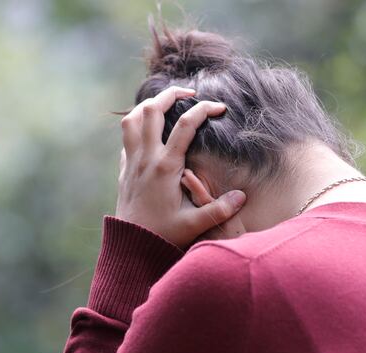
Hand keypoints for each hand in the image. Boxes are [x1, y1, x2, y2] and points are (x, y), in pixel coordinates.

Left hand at [116, 86, 246, 249]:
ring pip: (132, 118)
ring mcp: (132, 162)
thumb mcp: (195, 224)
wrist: (131, 247)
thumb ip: (219, 210)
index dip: (204, 109)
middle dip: (171, 94)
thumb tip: (241, 197)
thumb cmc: (163, 235)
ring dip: (148, 105)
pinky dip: (136, 126)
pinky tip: (149, 132)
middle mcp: (146, 158)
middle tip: (189, 93)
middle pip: (151, 109)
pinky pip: (125, 137)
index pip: (186, 124)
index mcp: (166, 166)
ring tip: (165, 104)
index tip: (220, 107)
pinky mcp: (124, 170)